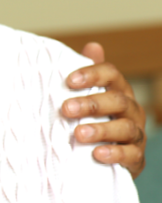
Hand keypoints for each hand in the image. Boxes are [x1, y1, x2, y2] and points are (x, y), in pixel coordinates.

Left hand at [62, 42, 145, 178]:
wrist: (101, 153)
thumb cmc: (91, 117)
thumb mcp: (85, 94)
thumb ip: (87, 74)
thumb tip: (93, 45)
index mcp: (118, 89)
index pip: (111, 74)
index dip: (92, 75)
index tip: (69, 80)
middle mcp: (131, 109)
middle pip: (117, 100)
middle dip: (91, 104)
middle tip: (66, 108)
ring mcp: (136, 133)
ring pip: (125, 127)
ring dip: (101, 130)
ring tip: (78, 134)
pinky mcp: (136, 157)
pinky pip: (131, 155)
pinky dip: (114, 154)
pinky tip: (96, 154)